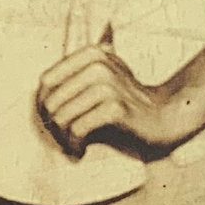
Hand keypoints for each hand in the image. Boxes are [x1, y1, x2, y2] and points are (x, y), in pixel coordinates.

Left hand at [36, 43, 183, 156]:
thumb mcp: (102, 78)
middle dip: (53, 125)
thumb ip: (73, 75)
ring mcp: (108, 86)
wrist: (165, 117)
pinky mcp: (116, 109)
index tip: (54, 121)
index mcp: (90, 54)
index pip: (46, 82)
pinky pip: (78, 129)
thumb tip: (38, 92)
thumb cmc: (126, 102)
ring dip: (63, 138)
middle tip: (64, 138)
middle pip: (51, 100)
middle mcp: (98, 65)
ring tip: (73, 145)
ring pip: (62, 116)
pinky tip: (81, 150)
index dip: (45, 105)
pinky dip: (75, 144)